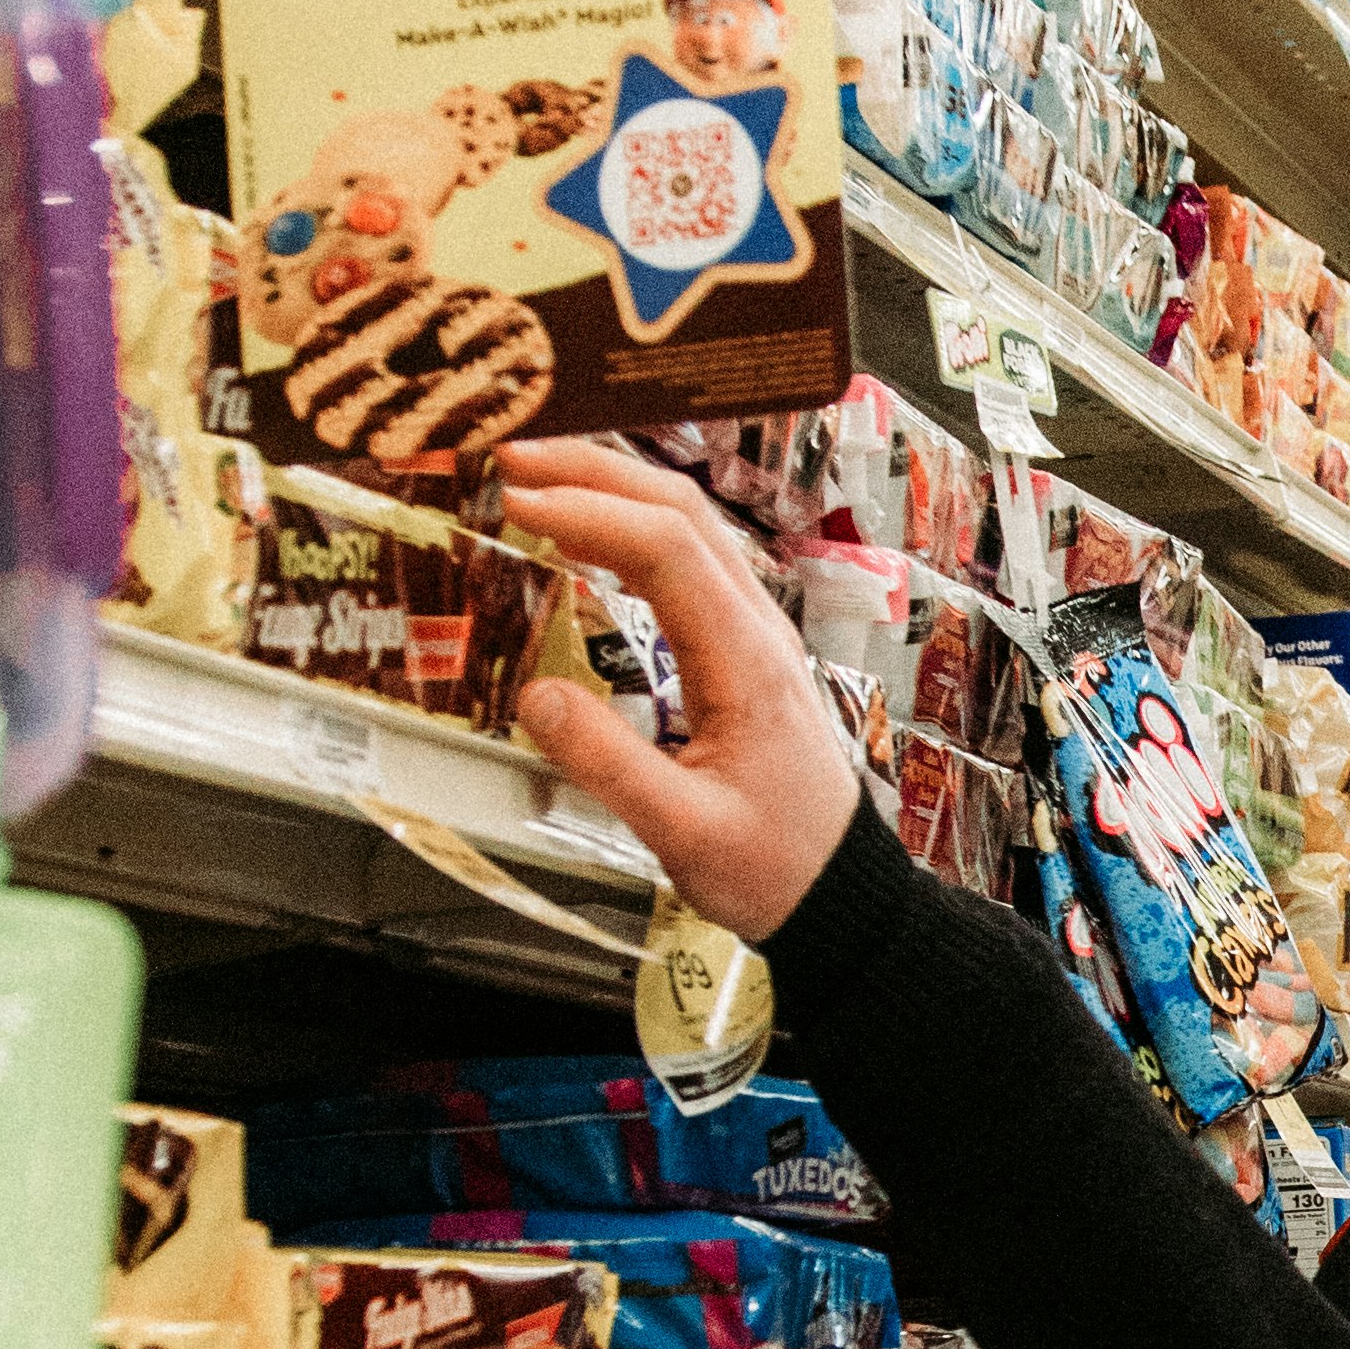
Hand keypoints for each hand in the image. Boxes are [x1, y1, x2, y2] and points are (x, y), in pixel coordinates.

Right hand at [499, 437, 860, 942]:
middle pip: (682, 511)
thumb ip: (607, 766)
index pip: (667, 550)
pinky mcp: (742, 648)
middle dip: (595, 471)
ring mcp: (755, 632)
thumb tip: (535, 696)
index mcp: (747, 662)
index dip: (589, 513)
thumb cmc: (775, 867)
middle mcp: (757, 630)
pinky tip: (586, 532)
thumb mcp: (683, 833)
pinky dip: (630, 526)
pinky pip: (689, 560)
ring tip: (535, 474)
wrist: (839, 891)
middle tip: (510, 457)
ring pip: (690, 526)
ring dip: (614, 488)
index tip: (516, 501)